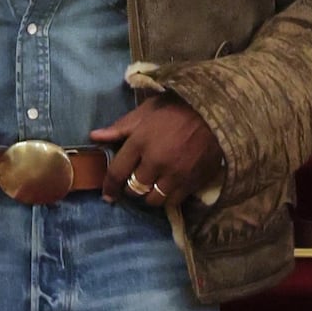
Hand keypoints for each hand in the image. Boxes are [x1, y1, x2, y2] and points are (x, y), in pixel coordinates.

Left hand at [90, 97, 222, 207]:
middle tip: (136, 180)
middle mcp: (155, 162)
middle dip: (131, 186)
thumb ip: (120, 127)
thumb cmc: (178, 109)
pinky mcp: (191, 183)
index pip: (117, 172)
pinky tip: (168, 187)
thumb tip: (94, 137)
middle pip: (134, 188)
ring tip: (152, 186)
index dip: (109, 186)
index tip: (108, 195)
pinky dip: (167, 197)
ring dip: (149, 195)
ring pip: (153, 199)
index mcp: (140, 142)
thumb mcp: (146, 111)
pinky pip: (172, 201)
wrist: (216, 113)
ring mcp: (175, 174)